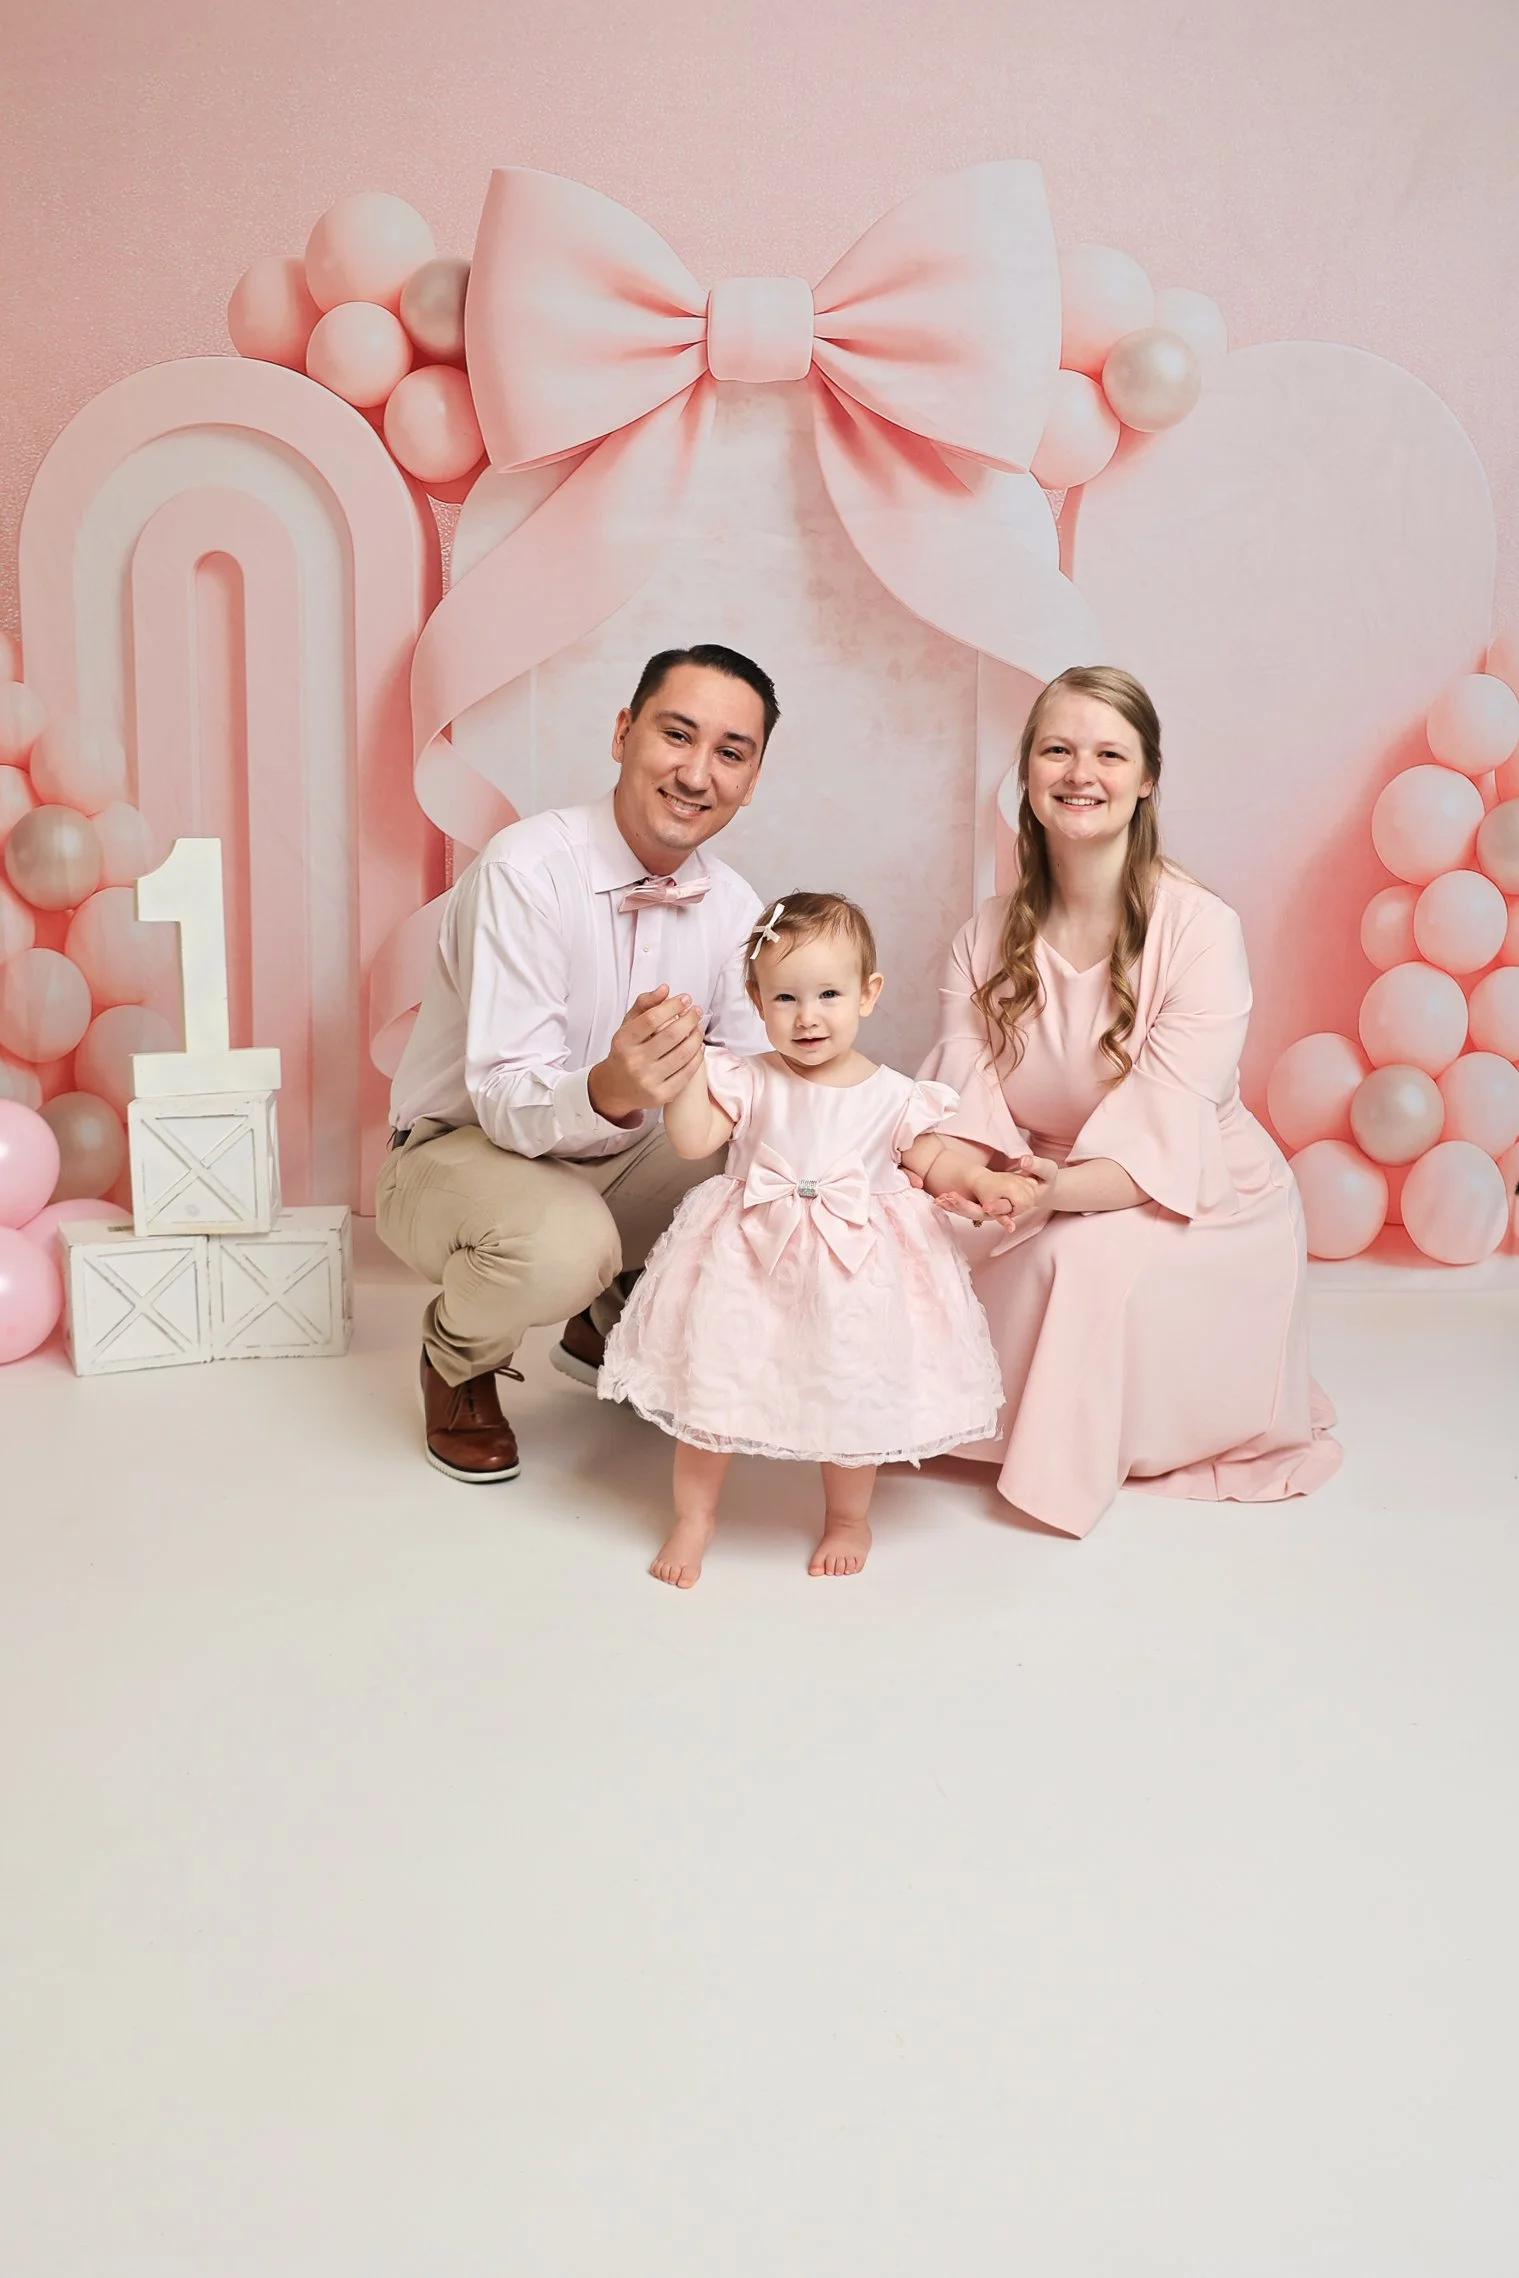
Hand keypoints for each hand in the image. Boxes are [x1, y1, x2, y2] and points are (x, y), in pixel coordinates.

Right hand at [588, 986, 705, 1121]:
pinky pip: (687, 1073)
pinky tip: (698, 1047)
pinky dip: (697, 1057)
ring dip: (696, 1037)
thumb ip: (645, 1004)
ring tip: (699, 1028)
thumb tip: (665, 988)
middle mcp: (634, 1061)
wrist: (615, 1088)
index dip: (673, 1006)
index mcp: (623, 1041)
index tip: (686, 999)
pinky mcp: (661, 1095)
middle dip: (690, 1019)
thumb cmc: (625, 1051)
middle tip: (697, 1011)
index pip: (652, 1018)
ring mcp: (648, 1080)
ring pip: (683, 1054)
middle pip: (671, 1035)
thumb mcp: (627, 1026)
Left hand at [934, 1154, 1057, 1228]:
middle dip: (965, 1207)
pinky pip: (968, 1207)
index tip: (985, 1205)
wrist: (1041, 1187)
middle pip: (982, 1213)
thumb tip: (1024, 1160)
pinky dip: (954, 1203)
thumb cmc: (1045, 1179)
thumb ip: (1037, 1166)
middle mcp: (1003, 1211)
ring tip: (939, 1200)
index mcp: (1019, 1204)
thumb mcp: (1047, 1171)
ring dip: (956, 1206)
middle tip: (949, 1199)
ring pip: (972, 1212)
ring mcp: (992, 1210)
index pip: (1005, 1208)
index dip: (996, 1206)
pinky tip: (940, 1199)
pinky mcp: (984, 1205)